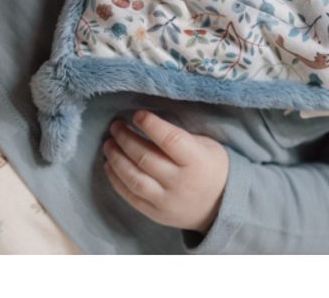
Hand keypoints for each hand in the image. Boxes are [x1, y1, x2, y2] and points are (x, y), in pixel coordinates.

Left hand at [103, 110, 229, 234]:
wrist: (219, 206)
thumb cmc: (211, 167)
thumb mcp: (207, 146)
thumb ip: (181, 136)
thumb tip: (148, 122)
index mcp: (197, 161)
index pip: (170, 140)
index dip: (151, 125)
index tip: (137, 114)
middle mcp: (180, 182)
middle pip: (145, 158)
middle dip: (125, 139)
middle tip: (115, 126)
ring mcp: (166, 200)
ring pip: (134, 178)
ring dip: (116, 159)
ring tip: (108, 144)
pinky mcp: (155, 213)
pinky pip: (130, 196)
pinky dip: (116, 180)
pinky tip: (109, 165)